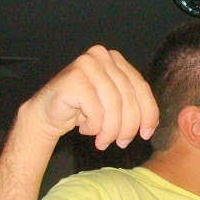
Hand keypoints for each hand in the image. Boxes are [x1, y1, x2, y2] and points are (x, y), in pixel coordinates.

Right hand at [26, 46, 158, 149]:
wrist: (47, 114)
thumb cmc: (82, 111)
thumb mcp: (113, 106)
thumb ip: (132, 105)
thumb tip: (152, 124)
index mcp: (115, 59)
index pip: (141, 87)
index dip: (148, 113)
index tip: (146, 134)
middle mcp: (102, 56)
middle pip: (128, 97)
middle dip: (128, 126)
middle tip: (121, 143)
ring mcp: (87, 64)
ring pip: (113, 106)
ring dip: (110, 131)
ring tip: (103, 142)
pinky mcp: (74, 78)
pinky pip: (96, 111)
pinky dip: (93, 127)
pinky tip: (85, 129)